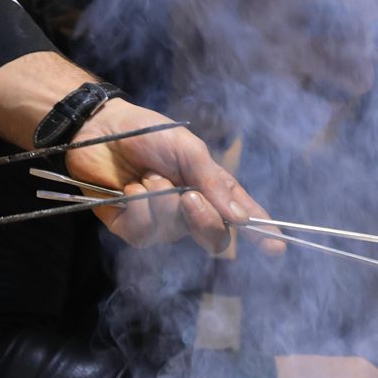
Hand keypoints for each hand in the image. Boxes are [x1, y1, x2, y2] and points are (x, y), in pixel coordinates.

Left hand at [64, 99, 282, 253]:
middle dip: (204, 220)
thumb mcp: (187, 148)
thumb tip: (242, 220)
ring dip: (161, 203)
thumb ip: (213, 182)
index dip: (262, 233)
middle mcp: (189, 211)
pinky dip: (139, 208)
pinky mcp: (132, 229)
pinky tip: (129, 188)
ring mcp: (161, 223)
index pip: (240, 216)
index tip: (276, 247)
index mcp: (210, 189)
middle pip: (212, 237)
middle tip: (188, 197)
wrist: (100, 131)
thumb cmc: (148, 134)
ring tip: (146, 175)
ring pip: (175, 233)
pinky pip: (145, 234)